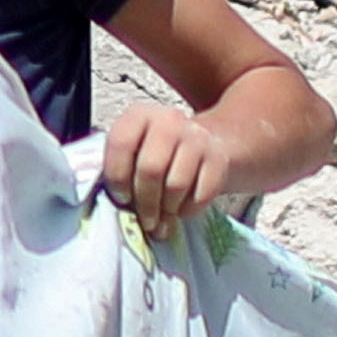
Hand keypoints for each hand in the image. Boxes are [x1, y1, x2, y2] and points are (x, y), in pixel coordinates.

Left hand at [98, 103, 249, 237]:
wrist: (200, 146)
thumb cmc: (156, 157)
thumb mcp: (132, 155)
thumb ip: (121, 174)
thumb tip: (123, 211)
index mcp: (139, 115)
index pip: (121, 143)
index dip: (117, 177)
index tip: (122, 198)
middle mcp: (169, 120)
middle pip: (151, 168)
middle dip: (145, 202)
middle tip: (145, 220)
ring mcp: (197, 137)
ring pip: (176, 185)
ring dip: (167, 208)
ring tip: (163, 214)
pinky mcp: (219, 157)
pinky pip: (201, 195)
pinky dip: (189, 210)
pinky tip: (182, 208)